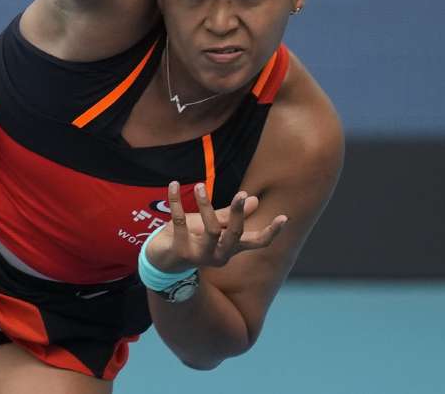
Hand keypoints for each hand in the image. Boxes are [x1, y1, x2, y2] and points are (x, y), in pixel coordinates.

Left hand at [144, 181, 288, 273]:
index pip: (256, 243)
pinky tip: (172, 186)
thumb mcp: (211, 226)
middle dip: (239, 214)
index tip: (284, 217)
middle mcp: (219, 255)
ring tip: (198, 186)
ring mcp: (200, 256)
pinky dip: (175, 202)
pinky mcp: (181, 252)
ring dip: (205, 205)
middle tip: (242, 194)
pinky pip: (180, 222)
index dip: (271, 232)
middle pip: (235, 235)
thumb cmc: (190, 239)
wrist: (160, 258)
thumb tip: (255, 200)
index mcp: (230, 248)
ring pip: (210, 230)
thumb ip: (229, 216)